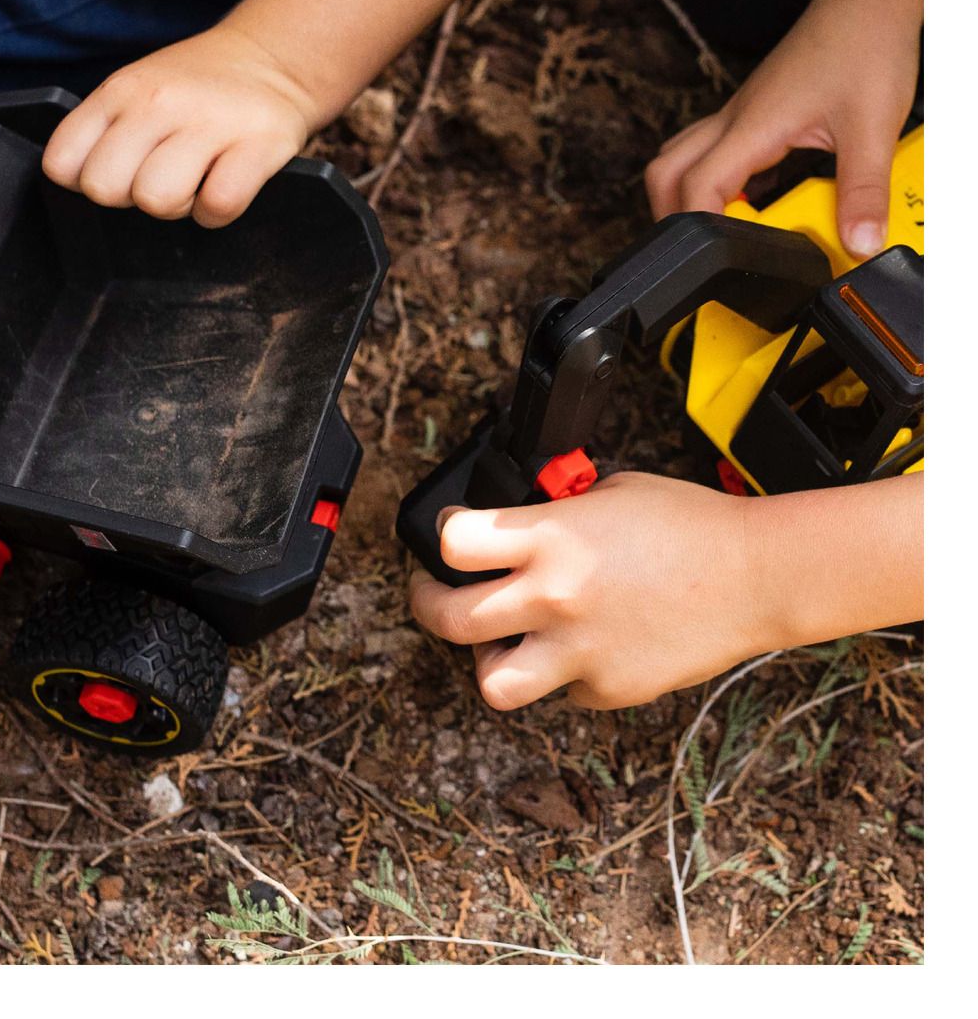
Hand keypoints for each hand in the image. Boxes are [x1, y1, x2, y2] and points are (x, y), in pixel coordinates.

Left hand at [42, 26, 318, 227]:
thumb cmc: (197, 89)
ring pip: (157, 200)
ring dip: (178, 207)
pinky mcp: (257, 147)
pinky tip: (223, 187)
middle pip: (105, 189)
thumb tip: (82, 182)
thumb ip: (102, 130)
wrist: (272, 60)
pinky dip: (218, 212)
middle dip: (131, 198)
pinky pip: (217, 206)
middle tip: (162, 178)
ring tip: (196, 182)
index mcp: (120, 91)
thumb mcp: (136, 90)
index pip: (62, 164)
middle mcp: (158, 103)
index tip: (120, 171)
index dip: (88, 180)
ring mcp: (208, 123)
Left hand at [408, 472, 775, 711]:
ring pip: (491, 681)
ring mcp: (579, 650)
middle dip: (427, 605)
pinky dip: (563, 672)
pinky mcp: (608, 689)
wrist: (756, 575)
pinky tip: (586, 645)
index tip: (449, 538)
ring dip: (487, 658)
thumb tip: (518, 523)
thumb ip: (554, 512)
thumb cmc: (689, 524)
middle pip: (448, 618)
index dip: (442, 538)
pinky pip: (562, 690)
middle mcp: (554, 597)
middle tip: (433, 595)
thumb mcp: (609, 492)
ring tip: (500, 640)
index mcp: (550, 538)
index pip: (453, 544)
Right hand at [645, 2, 919, 259]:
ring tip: (719, 227)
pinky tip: (750, 196)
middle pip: (664, 174)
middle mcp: (732, 120)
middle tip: (703, 250)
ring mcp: (737, 115)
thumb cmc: (866, 44)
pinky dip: (713, 180)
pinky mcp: (750, 112)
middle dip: (671, 218)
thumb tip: (858, 244)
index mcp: (751, 125)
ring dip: (683, 197)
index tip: (712, 259)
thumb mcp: (874, 128)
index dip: (696, 228)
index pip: (695, 186)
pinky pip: (709, 150)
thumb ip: (864, 191)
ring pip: (677, 159)